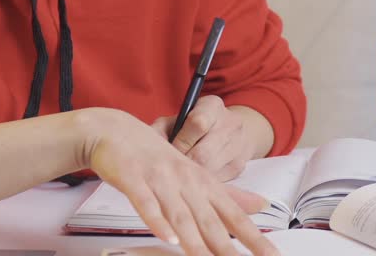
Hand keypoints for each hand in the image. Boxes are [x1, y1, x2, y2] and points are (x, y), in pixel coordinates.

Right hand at [79, 108, 278, 255]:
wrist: (114, 130)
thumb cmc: (155, 156)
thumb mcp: (194, 173)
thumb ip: (227, 194)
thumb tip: (261, 204)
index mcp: (203, 182)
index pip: (234, 215)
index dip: (254, 239)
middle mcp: (186, 180)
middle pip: (210, 220)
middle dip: (228, 249)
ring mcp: (160, 179)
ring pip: (181, 216)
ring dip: (196, 243)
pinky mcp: (133, 179)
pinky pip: (146, 204)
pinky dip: (158, 222)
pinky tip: (169, 239)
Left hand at [152, 95, 255, 180]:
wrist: (231, 130)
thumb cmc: (194, 125)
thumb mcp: (178, 119)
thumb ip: (160, 130)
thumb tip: (146, 150)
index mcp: (213, 106)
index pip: (198, 123)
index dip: (181, 140)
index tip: (172, 148)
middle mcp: (230, 124)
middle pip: (203, 153)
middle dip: (184, 163)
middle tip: (172, 168)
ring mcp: (237, 146)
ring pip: (209, 170)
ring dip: (191, 176)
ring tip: (180, 175)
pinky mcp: (239, 166)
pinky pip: (217, 181)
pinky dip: (201, 183)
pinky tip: (193, 179)